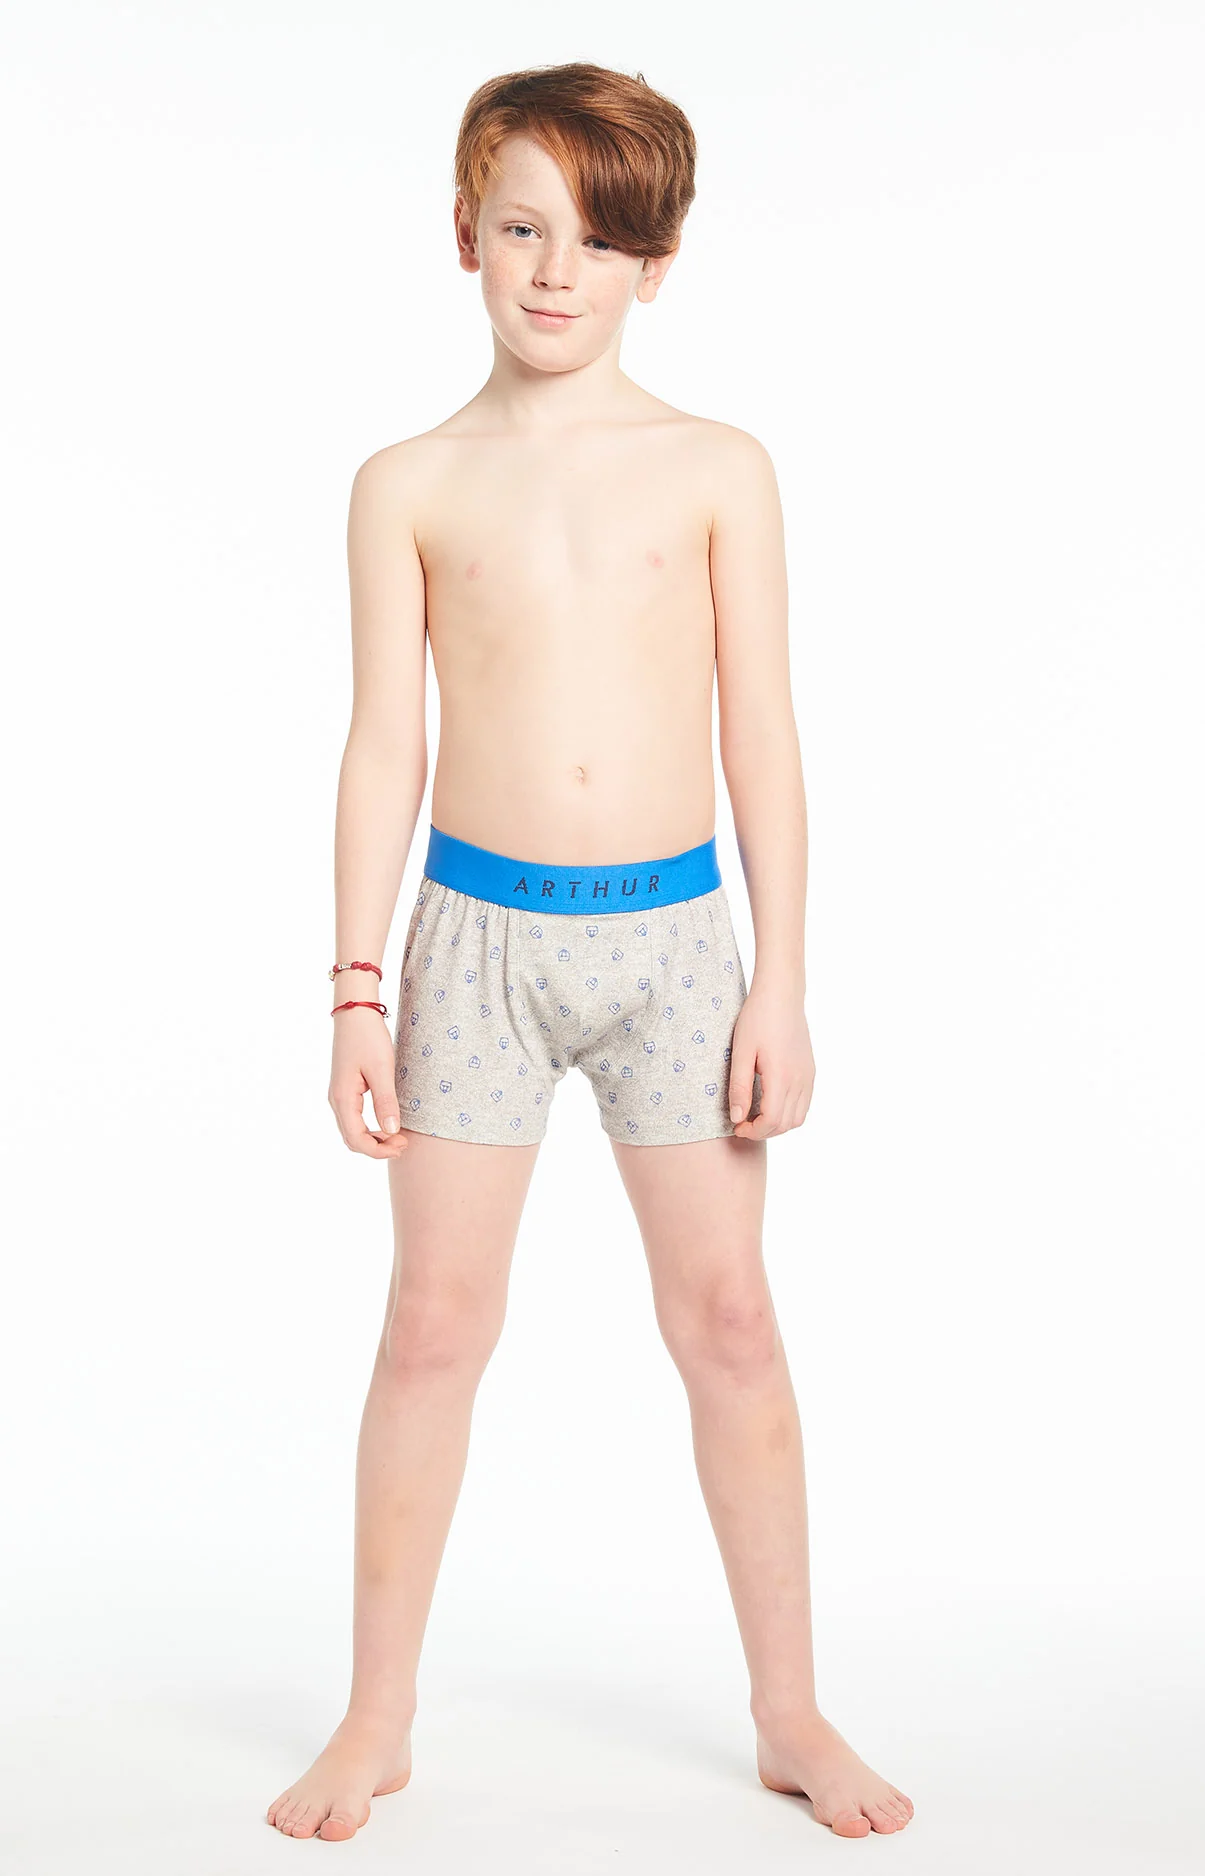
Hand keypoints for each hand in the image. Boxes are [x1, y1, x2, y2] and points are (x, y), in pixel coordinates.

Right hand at [329, 1008, 408, 1158]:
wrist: (355, 1013)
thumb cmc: (368, 1038)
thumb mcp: (381, 1069)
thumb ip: (385, 1102)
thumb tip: (392, 1132)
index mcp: (342, 1098)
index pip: (356, 1139)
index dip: (379, 1150)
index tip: (402, 1145)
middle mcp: (336, 1100)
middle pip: (352, 1139)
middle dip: (377, 1148)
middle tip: (403, 1144)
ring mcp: (340, 1095)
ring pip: (352, 1130)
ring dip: (374, 1139)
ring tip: (398, 1136)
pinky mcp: (346, 1089)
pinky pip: (354, 1118)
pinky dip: (370, 1127)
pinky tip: (387, 1122)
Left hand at [728, 979, 814, 1140]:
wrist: (781, 995)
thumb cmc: (757, 1019)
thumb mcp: (741, 1052)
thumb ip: (739, 1087)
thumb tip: (737, 1117)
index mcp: (782, 1076)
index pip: (772, 1121)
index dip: (754, 1131)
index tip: (737, 1126)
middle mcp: (800, 1080)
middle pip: (786, 1124)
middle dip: (764, 1131)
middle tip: (743, 1123)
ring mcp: (808, 1076)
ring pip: (798, 1117)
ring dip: (777, 1124)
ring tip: (756, 1115)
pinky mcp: (810, 1070)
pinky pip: (804, 1103)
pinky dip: (788, 1112)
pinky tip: (770, 1102)